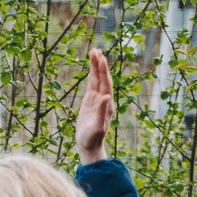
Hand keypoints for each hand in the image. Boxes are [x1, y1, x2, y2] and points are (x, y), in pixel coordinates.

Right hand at [74, 48, 113, 165]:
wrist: (89, 145)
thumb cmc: (93, 138)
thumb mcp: (97, 126)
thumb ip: (102, 111)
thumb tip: (106, 96)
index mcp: (107, 104)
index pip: (106, 84)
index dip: (103, 71)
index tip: (101, 59)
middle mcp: (103, 99)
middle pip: (102, 78)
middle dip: (99, 64)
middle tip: (96, 50)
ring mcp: (96, 100)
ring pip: (96, 80)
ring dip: (95, 67)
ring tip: (93, 53)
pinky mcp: (89, 103)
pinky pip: (91, 86)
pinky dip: (91, 76)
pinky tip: (91, 68)